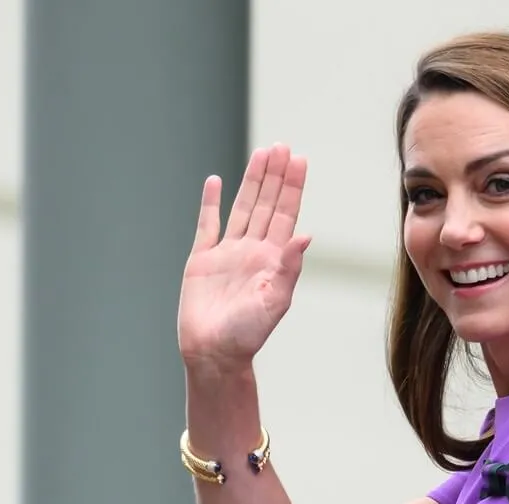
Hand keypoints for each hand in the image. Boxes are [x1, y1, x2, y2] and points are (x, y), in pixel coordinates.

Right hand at [178, 144, 310, 373]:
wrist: (214, 353)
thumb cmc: (248, 334)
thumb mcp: (276, 301)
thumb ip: (289, 267)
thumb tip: (306, 235)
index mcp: (273, 259)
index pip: (286, 214)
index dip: (292, 187)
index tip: (299, 160)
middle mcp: (252, 251)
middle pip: (266, 204)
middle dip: (275, 176)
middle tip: (282, 147)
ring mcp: (227, 253)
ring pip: (242, 208)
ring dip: (251, 181)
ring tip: (261, 154)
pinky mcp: (201, 260)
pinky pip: (207, 225)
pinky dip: (210, 203)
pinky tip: (216, 182)